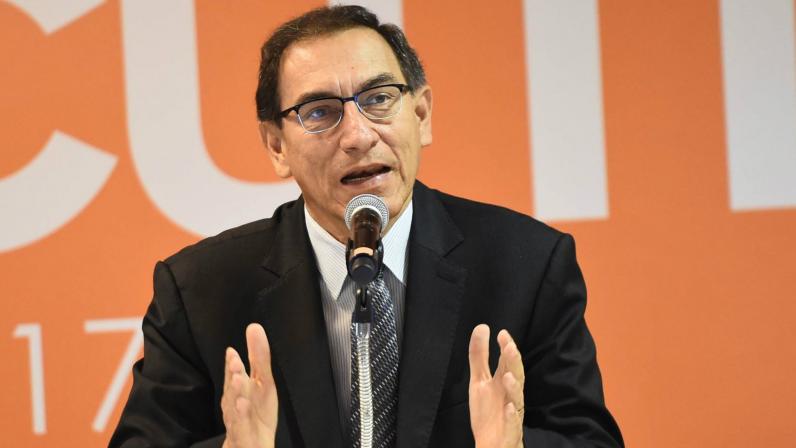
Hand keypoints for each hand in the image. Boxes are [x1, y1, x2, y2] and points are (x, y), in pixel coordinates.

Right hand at [221, 324, 277, 447]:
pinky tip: (244, 405)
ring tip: (239, 379)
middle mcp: (235, 403)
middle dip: (233, 375)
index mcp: (240, 389)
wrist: (252, 444)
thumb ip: (259, 356)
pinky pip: (240, 426)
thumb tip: (254, 327)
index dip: (232, 364)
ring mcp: (237, 419)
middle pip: (233, 387)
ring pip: (234, 406)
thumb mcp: (263, 382)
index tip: (232, 351)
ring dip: (236, 393)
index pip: (234, 374)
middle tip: (234, 362)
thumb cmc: (255, 412)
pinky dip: (241, 416)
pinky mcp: (242, 435)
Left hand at [468, 324, 524, 447]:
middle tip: (510, 348)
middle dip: (514, 364)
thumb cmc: (490, 411)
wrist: (492, 444)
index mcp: (503, 384)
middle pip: (516, 378)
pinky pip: (513, 425)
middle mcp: (510, 397)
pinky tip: (508, 408)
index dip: (506, 348)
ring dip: (514, 388)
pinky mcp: (510, 432)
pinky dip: (512, 416)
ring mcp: (512, 415)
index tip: (501, 333)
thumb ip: (479, 356)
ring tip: (508, 376)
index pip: (507, 363)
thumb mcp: (479, 381)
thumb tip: (482, 327)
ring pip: (517, 400)